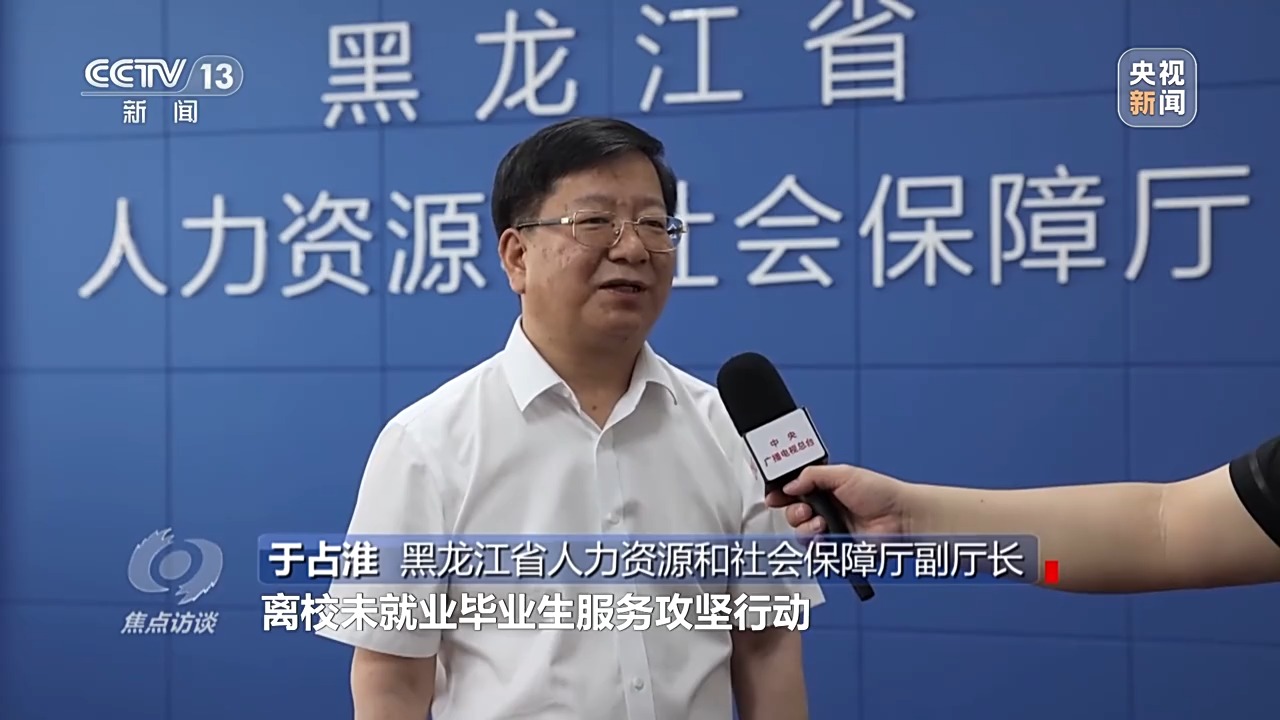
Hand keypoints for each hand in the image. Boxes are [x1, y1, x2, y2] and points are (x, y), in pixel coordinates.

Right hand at [765, 465, 909, 536]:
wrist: (901, 518)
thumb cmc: (882, 493)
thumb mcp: (844, 473)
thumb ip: (812, 475)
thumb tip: (790, 484)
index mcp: (824, 489)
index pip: (794, 491)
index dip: (781, 494)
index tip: (774, 496)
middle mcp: (825, 510)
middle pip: (792, 514)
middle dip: (793, 512)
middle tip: (805, 509)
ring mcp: (830, 530)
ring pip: (800, 534)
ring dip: (805, 529)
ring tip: (820, 524)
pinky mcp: (837, 549)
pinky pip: (816, 553)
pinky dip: (817, 546)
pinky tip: (826, 537)